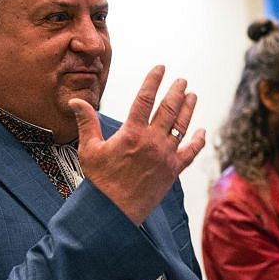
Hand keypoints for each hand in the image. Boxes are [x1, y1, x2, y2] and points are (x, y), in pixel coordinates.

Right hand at [71, 65, 203, 225]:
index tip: (161, 68)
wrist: (115, 211)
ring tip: (192, 95)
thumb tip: (77, 101)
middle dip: (176, 91)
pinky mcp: (173, 170)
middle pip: (169, 109)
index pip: (145, 99)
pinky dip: (198, 141)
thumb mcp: (89, 149)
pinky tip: (202, 131)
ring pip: (182, 126)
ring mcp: (165, 156)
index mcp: (132, 133)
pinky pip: (190, 152)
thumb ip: (87, 122)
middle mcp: (152, 141)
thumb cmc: (100, 181)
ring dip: (188, 109)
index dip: (153, 80)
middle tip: (182, 80)